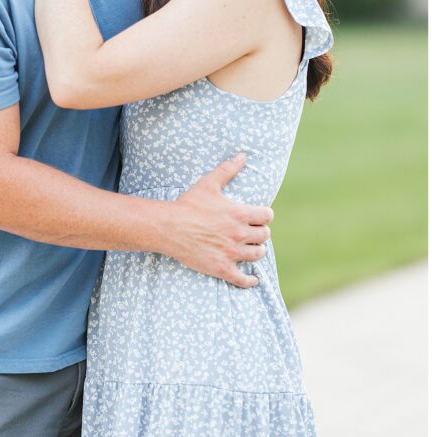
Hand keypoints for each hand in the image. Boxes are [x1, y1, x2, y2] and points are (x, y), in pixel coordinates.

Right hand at [163, 154, 272, 287]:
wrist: (169, 227)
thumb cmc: (189, 204)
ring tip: (251, 249)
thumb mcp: (209, 184)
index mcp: (240, 214)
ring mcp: (231, 253)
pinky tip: (252, 279)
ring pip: (258, 255)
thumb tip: (243, 156)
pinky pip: (243, 279)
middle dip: (260, 233)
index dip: (264, 215)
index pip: (267, 217)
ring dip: (257, 251)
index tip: (259, 216)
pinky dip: (250, 281)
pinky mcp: (222, 268)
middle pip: (264, 236)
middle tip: (253, 232)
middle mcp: (239, 235)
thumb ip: (228, 169)